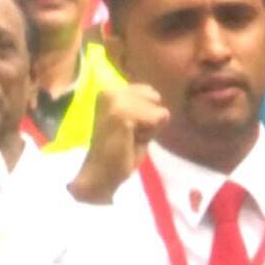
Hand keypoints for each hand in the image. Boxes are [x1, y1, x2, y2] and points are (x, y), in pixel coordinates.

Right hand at [68, 85, 169, 204]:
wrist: (100, 175)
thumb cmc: (119, 151)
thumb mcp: (138, 122)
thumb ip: (149, 109)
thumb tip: (164, 112)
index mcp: (110, 90)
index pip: (150, 92)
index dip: (147, 114)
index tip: (128, 129)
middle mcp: (109, 90)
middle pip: (155, 98)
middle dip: (149, 119)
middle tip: (128, 135)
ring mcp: (114, 100)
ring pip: (158, 110)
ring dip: (149, 128)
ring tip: (129, 139)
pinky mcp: (121, 114)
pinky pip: (157, 118)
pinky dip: (149, 134)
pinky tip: (130, 142)